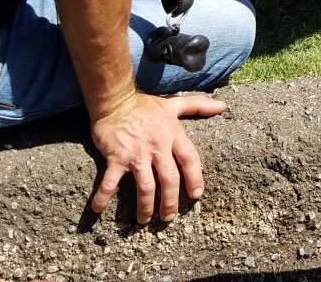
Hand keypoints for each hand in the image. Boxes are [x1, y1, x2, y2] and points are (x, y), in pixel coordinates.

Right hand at [88, 91, 228, 222]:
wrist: (115, 99)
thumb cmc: (145, 105)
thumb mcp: (173, 104)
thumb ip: (198, 106)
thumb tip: (222, 105)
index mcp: (173, 135)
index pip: (190, 160)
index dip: (195, 178)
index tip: (196, 195)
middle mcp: (157, 147)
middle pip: (169, 180)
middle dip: (170, 202)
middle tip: (169, 218)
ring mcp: (136, 154)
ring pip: (146, 187)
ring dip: (145, 207)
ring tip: (144, 220)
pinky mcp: (116, 158)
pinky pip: (109, 182)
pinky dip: (103, 197)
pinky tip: (97, 210)